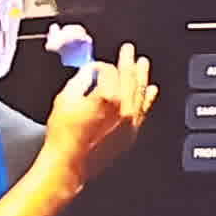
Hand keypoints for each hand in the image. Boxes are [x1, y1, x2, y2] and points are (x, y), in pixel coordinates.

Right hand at [38, 55, 157, 183]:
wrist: (69, 165)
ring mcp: (130, 122)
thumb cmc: (64, 135)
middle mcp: (123, 108)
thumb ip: (79, 80)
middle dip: (128, 62)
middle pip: (129, 77)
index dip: (99, 66)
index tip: (93, 68)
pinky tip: (151, 90)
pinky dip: (148, 98)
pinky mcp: (131, 134)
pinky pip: (144, 111)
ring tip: (143, 64)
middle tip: (129, 50)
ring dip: (142, 76)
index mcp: (107, 96)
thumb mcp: (64, 99)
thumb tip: (88, 73)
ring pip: (140, 92)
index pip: (108, 71)